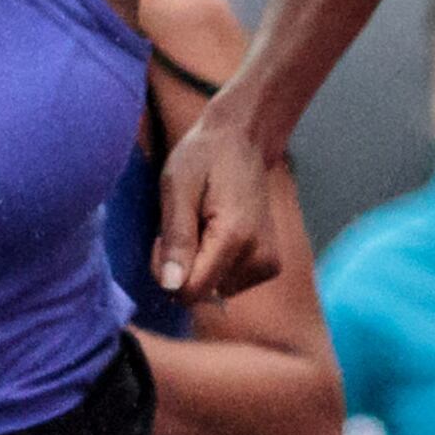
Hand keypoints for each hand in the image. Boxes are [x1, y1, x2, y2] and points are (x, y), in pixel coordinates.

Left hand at [151, 97, 283, 305]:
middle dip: (182, 269)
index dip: (167, 273)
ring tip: (202, 225)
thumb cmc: (203, 159)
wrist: (242, 141)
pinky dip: (216, 266)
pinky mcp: (269, 264)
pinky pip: (229, 284)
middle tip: (184, 226)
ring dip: (199, 266)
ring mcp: (268, 262)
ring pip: (214, 291)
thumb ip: (176, 239)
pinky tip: (216, 234)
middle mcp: (259, 256)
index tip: (164, 240)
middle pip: (202, 293)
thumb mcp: (177, 190)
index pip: (191, 291)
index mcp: (235, 238)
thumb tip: (172, 287)